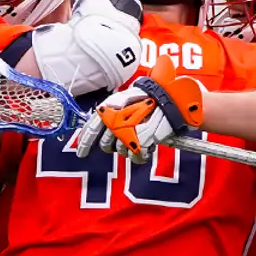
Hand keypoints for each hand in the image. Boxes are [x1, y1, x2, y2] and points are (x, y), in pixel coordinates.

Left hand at [76, 56, 204, 160]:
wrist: (174, 98)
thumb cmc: (151, 97)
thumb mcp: (129, 98)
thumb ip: (114, 111)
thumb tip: (101, 126)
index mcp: (110, 106)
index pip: (91, 127)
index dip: (85, 143)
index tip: (82, 154)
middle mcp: (116, 120)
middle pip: (106, 144)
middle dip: (113, 145)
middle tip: (125, 138)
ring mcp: (128, 132)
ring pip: (121, 151)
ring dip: (129, 148)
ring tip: (141, 136)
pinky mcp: (142, 142)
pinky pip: (136, 157)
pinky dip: (141, 155)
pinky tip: (148, 146)